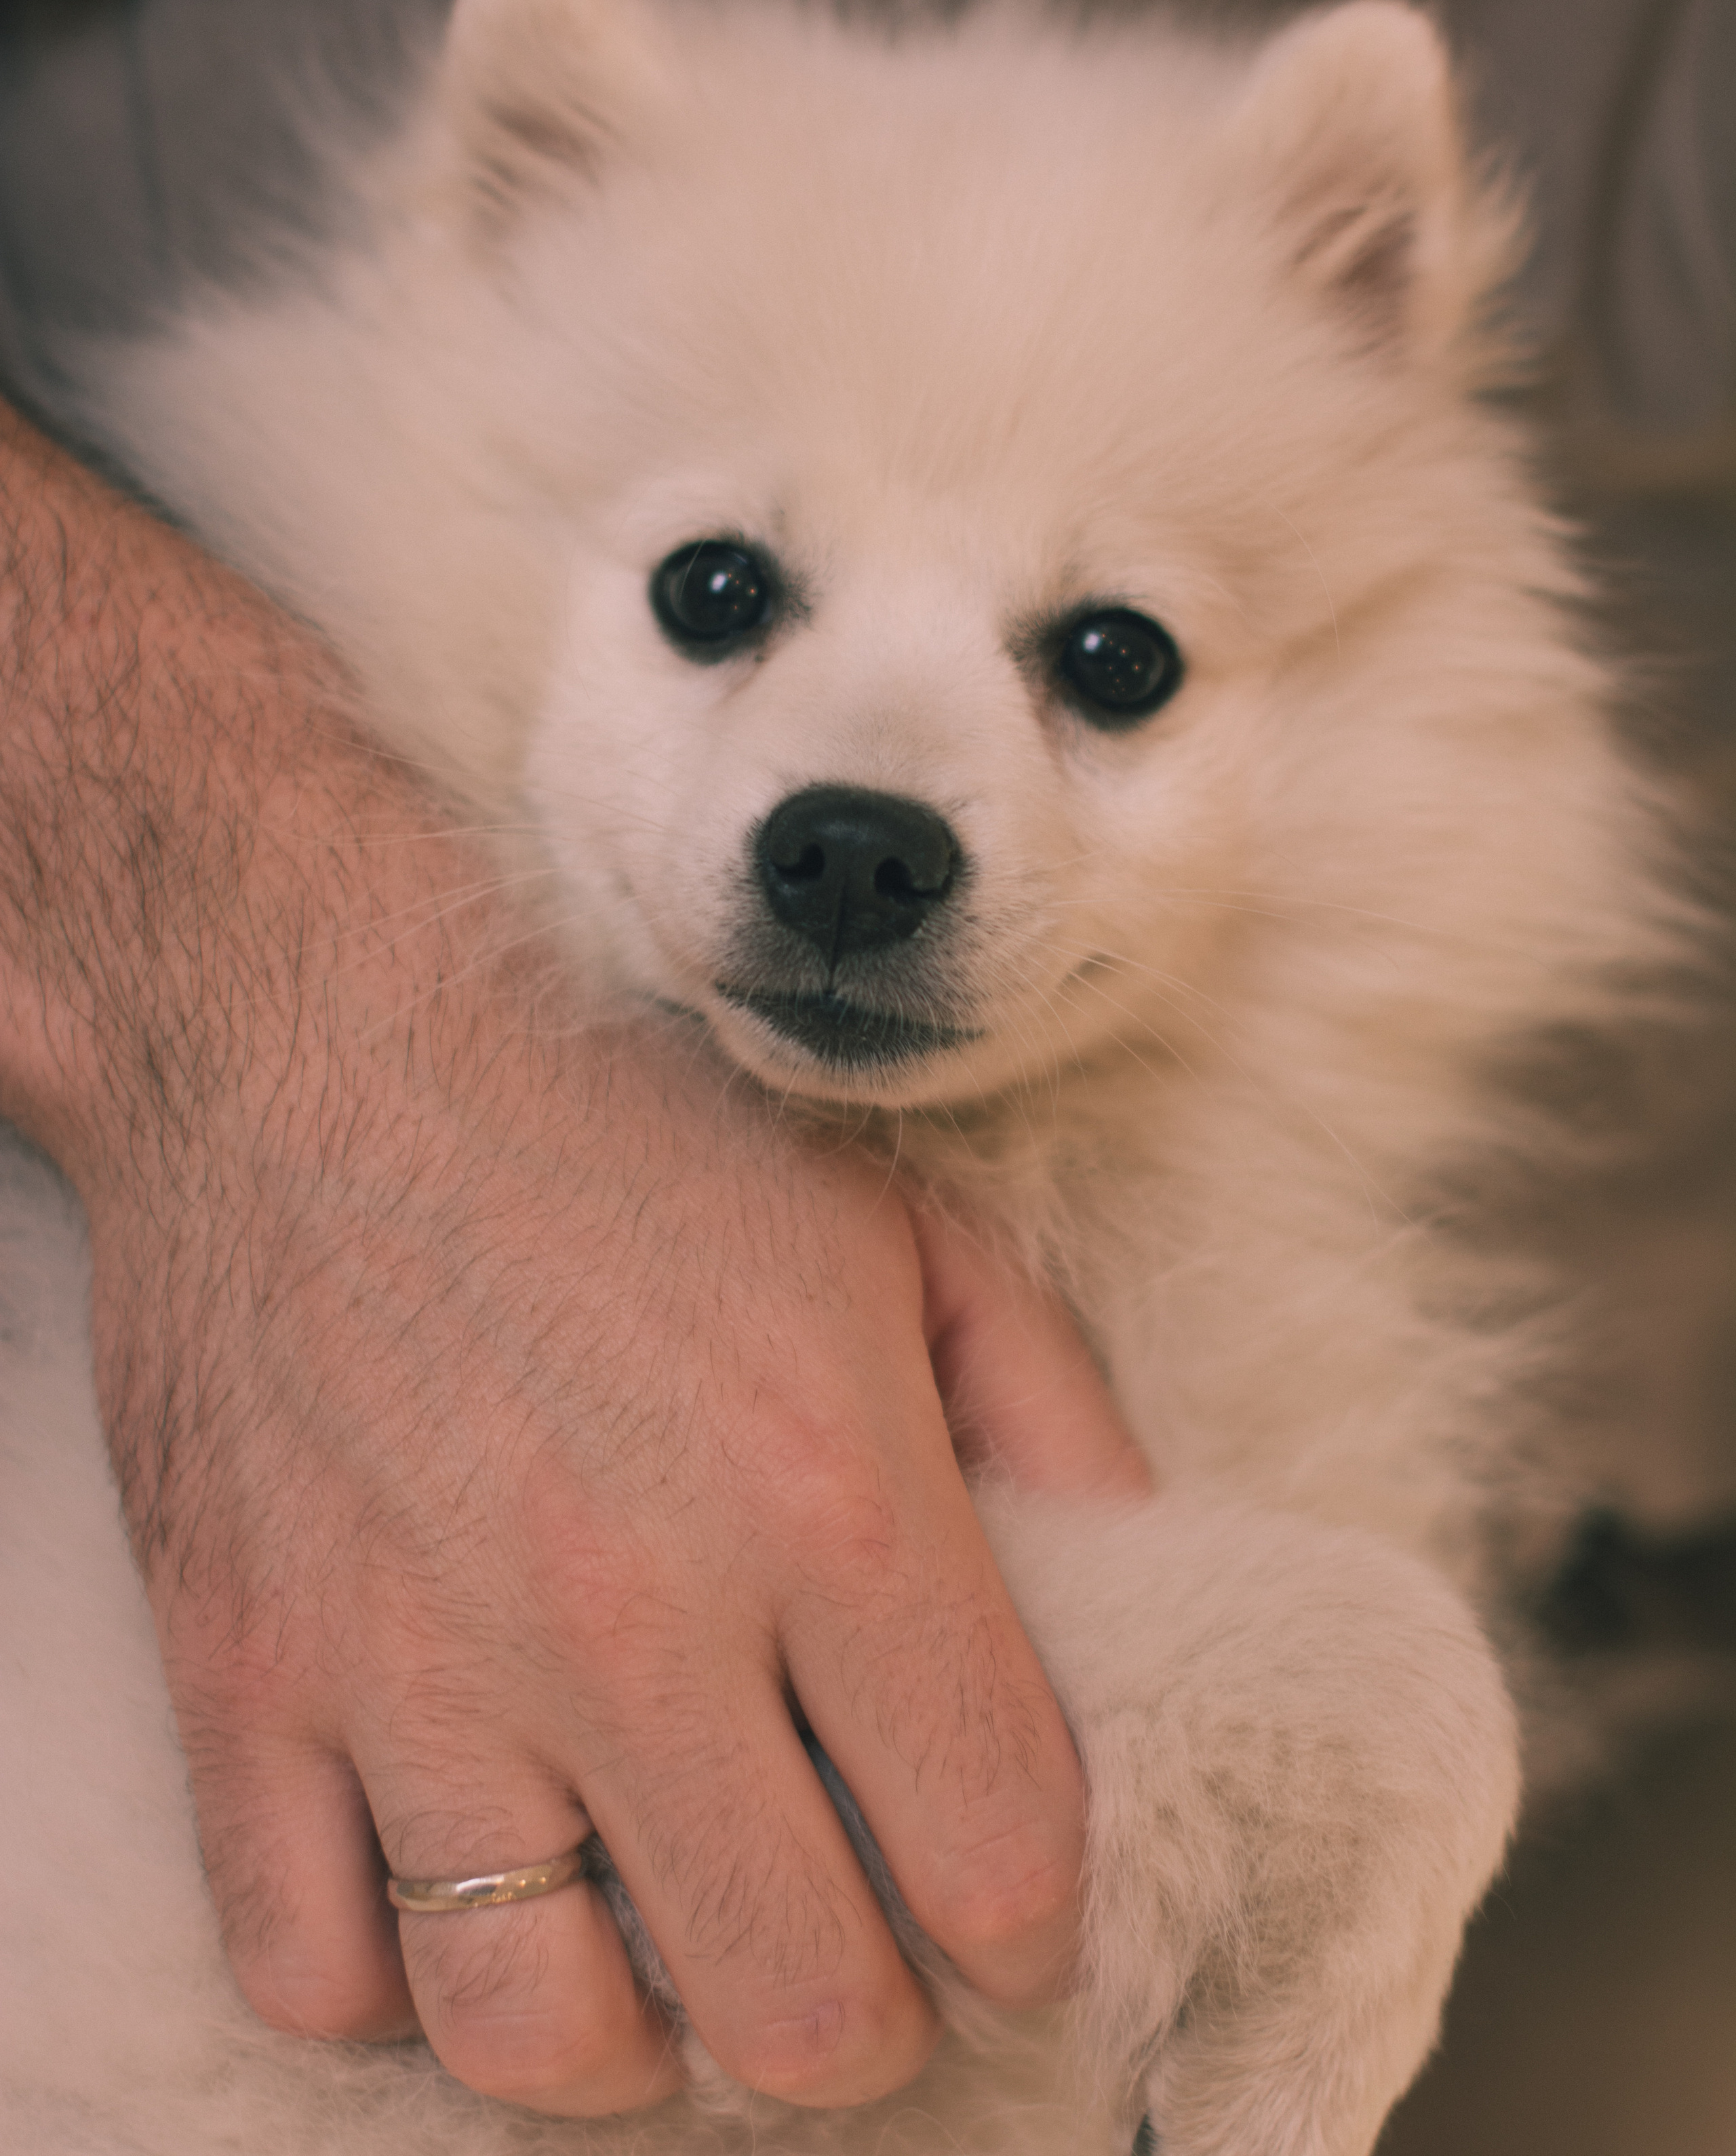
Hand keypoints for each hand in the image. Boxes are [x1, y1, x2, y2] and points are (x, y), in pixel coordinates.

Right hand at [0, 405, 1150, 2116]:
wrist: (309, 1013)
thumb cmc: (619, 1111)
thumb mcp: (893, 1218)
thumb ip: (1049, 1417)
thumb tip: (1141, 1597)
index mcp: (828, 1493)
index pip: (996, 1857)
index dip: (1029, 1925)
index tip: (1001, 1908)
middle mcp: (629, 1610)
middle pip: (794, 2007)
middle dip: (856, 2022)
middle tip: (847, 1952)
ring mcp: (414, 1660)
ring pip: (539, 2042)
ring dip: (630, 2039)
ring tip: (655, 1945)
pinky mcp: (245, 1669)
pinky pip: (313, 1965)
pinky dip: (396, 1978)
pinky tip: (462, 1881)